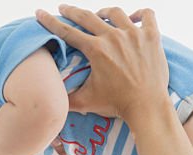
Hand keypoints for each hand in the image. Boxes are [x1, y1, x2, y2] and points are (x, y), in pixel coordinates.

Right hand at [34, 6, 168, 119]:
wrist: (147, 107)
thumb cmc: (117, 104)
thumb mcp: (87, 102)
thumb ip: (67, 98)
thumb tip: (52, 98)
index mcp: (95, 49)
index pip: (67, 32)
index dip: (51, 22)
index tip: (40, 13)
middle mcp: (113, 37)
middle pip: (87, 16)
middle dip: (72, 11)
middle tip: (64, 8)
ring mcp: (134, 34)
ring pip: (115, 13)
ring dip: (104, 12)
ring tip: (100, 15)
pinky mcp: (151, 36)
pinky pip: (147, 15)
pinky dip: (140, 14)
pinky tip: (133, 18)